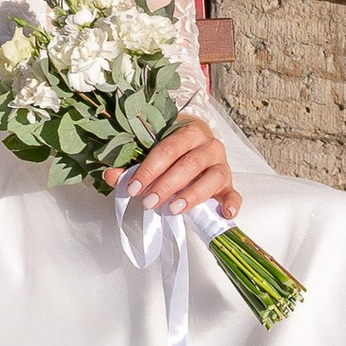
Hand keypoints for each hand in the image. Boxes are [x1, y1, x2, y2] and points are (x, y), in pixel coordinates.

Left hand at [110, 116, 238, 221]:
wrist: (200, 148)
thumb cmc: (174, 153)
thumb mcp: (153, 155)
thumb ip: (131, 166)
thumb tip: (110, 176)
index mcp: (188, 132)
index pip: (167, 149)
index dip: (149, 169)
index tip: (133, 187)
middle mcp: (208, 146)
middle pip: (188, 165)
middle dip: (166, 184)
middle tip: (149, 201)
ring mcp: (221, 165)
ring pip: (211, 178)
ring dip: (192, 195)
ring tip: (174, 208)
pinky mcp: (230, 184)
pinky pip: (234, 194)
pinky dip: (232, 203)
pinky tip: (224, 213)